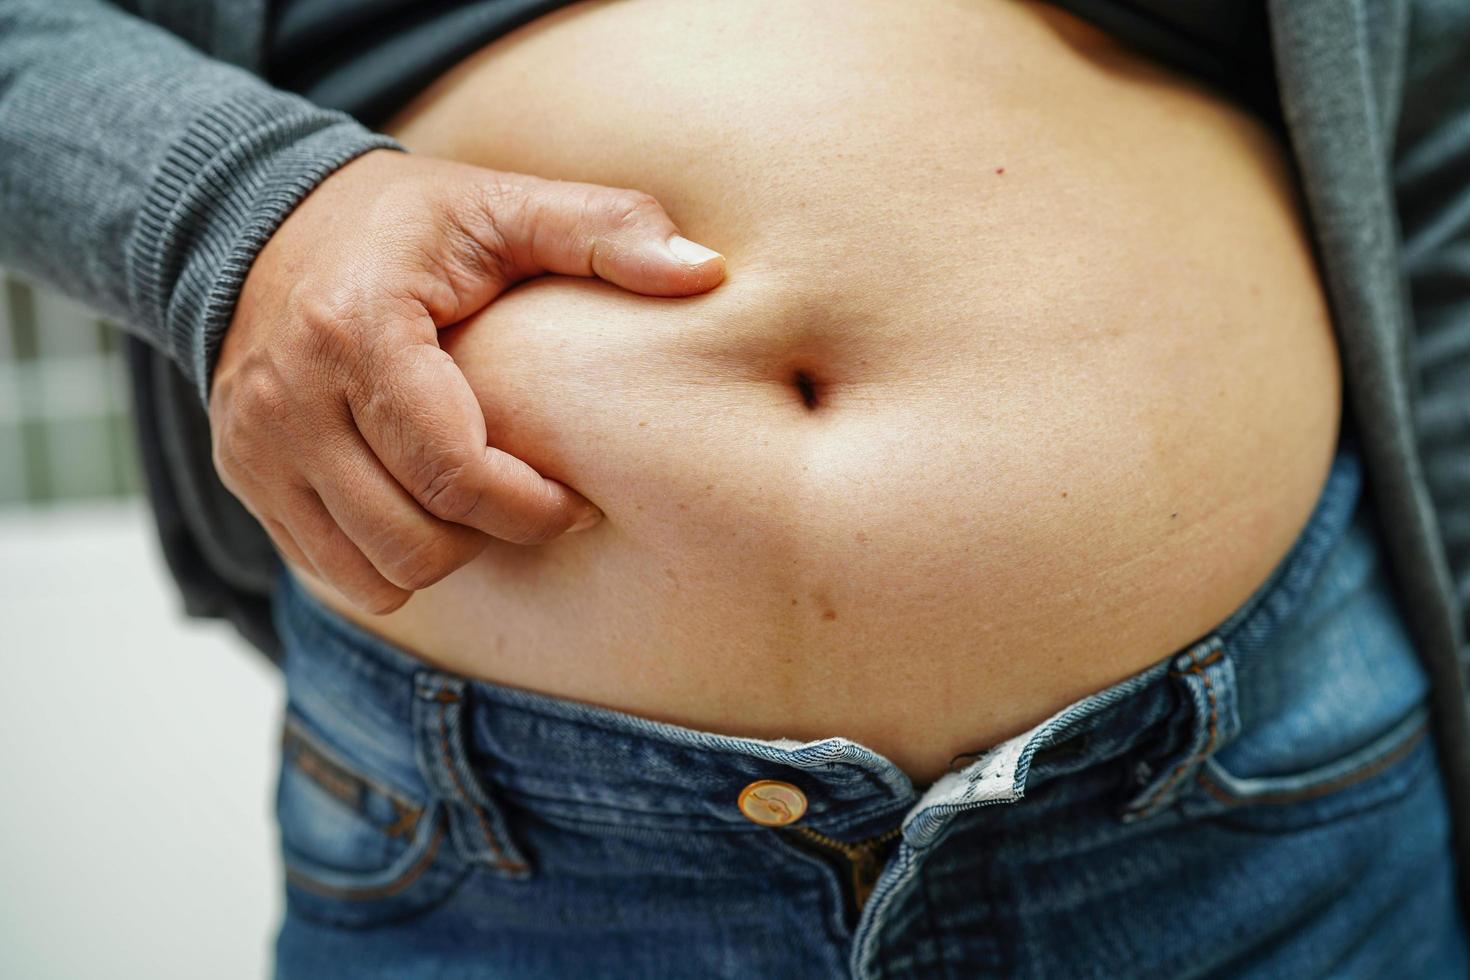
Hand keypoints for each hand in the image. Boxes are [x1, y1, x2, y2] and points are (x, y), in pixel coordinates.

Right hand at [209, 149, 724, 614]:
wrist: (261, 220)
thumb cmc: (405, 222)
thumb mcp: (503, 204)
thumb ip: (606, 229)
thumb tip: (706, 274)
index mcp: (358, 331)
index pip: (454, 474)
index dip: (534, 508)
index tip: (579, 498)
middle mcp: (288, 399)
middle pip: (414, 540)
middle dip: (495, 535)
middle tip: (536, 499)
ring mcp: (254, 447)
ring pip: (374, 573)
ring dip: (444, 554)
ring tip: (480, 500)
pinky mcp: (245, 477)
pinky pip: (333, 573)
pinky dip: (391, 560)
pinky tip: (426, 506)